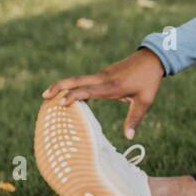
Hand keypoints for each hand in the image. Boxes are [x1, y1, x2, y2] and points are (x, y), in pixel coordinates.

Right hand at [42, 49, 163, 138]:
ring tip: (49, 96)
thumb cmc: (149, 81)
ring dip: (63, 86)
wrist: (151, 59)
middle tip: (44, 96)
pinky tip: (69, 95)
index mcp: (112, 86)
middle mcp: (103, 78)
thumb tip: (129, 136)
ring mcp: (102, 74)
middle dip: (58, 87)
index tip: (61, 103)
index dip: (74, 96)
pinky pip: (85, 80)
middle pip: (75, 80)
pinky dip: (73, 86)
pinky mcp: (103, 74)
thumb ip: (135, 119)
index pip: (88, 91)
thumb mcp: (144, 101)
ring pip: (78, 79)